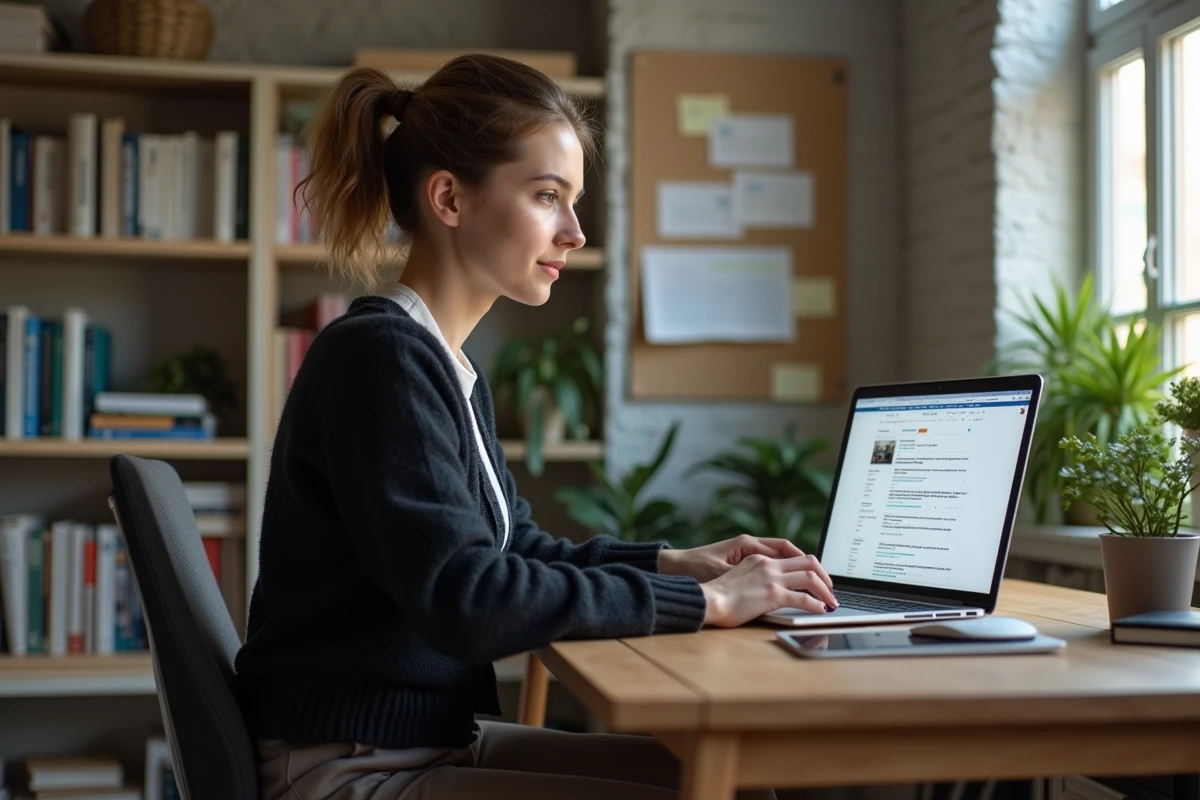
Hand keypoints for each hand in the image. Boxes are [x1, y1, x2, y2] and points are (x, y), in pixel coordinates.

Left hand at [658, 534, 805, 582]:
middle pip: (790, 553)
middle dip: (811, 569)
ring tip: (818, 588)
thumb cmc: (696, 569)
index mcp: (748, 545)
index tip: (819, 576)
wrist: (677, 569)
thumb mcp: (722, 573)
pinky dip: (786, 576)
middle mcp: (751, 548)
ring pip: (783, 560)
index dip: (805, 562)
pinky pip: (773, 567)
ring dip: (800, 572)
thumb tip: (774, 585)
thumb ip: (749, 577)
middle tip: (826, 585)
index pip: (786, 548)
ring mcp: (749, 556)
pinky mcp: (744, 565)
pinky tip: (794, 589)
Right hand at [699, 553, 836, 627]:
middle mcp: (768, 565)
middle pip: (809, 562)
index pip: (794, 557)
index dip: (811, 568)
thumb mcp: (739, 578)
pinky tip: (821, 611)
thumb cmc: (718, 596)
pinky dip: (816, 605)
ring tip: (831, 602)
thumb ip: (757, 578)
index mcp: (760, 559)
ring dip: (826, 591)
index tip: (817, 579)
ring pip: (811, 578)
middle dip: (825, 576)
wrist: (708, 600)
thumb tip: (770, 591)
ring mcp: (772, 579)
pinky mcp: (773, 595)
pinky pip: (804, 599)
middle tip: (830, 590)